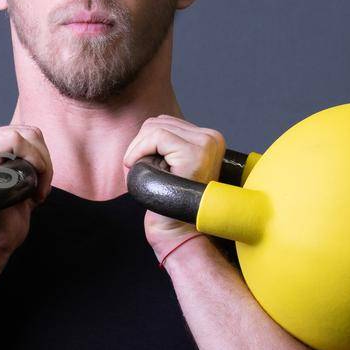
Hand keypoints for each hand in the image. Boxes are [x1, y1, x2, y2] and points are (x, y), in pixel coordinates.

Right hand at [0, 124, 54, 258]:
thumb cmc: (3, 214)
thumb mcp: (17, 177)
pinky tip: (30, 185)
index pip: (23, 132)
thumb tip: (41, 145)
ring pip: (25, 135)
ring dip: (42, 164)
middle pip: (28, 132)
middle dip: (44, 160)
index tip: (40, 183)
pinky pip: (16, 140)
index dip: (41, 157)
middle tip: (40, 189)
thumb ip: (24, 157)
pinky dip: (35, 161)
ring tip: (36, 190)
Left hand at [121, 114, 225, 259]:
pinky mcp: (196, 152)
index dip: (144, 142)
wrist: (176, 228)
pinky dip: (139, 149)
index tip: (141, 163)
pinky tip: (137, 166)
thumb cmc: (168, 198)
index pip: (164, 123)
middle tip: (138, 168)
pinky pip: (156, 136)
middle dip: (140, 144)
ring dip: (138, 149)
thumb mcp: (168, 163)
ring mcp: (207, 143)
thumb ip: (165, 143)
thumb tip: (147, 125)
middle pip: (158, 122)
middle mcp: (212, 138)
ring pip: (154, 127)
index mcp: (208, 139)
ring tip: (143, 170)